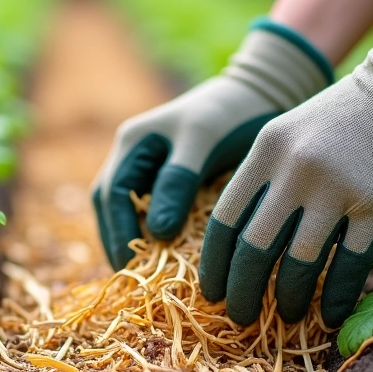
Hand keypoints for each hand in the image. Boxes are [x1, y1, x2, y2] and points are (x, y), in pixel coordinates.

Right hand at [92, 22, 332, 269]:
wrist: (261, 93)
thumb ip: (177, 182)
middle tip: (135, 278)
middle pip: (112, 208)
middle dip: (120, 243)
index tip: (132, 267)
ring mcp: (151, 169)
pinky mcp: (174, 182)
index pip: (111, 197)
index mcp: (133, 143)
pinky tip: (172, 257)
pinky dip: (157, 236)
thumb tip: (156, 233)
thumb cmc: (231, 112)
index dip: (117, 234)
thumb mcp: (202, 140)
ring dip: (135, 242)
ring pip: (130, 213)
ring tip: (149, 274)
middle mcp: (135, 157)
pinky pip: (154, 213)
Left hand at [199, 1, 372, 327]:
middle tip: (240, 316)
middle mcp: (294, 170)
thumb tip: (241, 241)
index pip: (224, 220)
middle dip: (243, 291)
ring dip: (290, 298)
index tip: (210, 290)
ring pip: (299, 263)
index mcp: (264, 151)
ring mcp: (336, 187)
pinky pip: (349, 263)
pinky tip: (332, 313)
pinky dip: (338, 295)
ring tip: (288, 317)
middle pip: (254, 249)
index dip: (214, 263)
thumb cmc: (343, 115)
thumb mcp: (289, 132)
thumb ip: (265, 178)